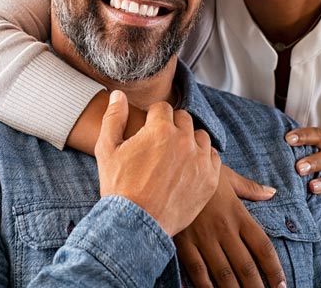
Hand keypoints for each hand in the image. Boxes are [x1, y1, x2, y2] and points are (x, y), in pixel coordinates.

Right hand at [95, 90, 220, 235]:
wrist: (134, 226)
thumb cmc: (118, 187)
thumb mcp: (107, 149)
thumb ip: (113, 117)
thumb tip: (118, 95)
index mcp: (160, 129)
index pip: (162, 108)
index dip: (153, 117)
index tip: (148, 129)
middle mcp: (184, 140)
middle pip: (183, 119)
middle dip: (172, 126)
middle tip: (160, 143)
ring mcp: (199, 160)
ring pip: (200, 136)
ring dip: (189, 140)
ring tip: (175, 155)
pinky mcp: (210, 179)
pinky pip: (213, 157)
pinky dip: (203, 158)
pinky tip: (190, 167)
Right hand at [174, 165, 285, 287]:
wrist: (171, 169)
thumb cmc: (201, 172)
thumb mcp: (228, 176)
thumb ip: (251, 188)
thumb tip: (271, 192)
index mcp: (237, 214)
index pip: (262, 247)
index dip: (274, 269)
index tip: (282, 284)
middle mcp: (224, 229)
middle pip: (246, 267)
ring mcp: (203, 238)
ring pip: (224, 275)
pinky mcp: (184, 243)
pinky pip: (198, 272)